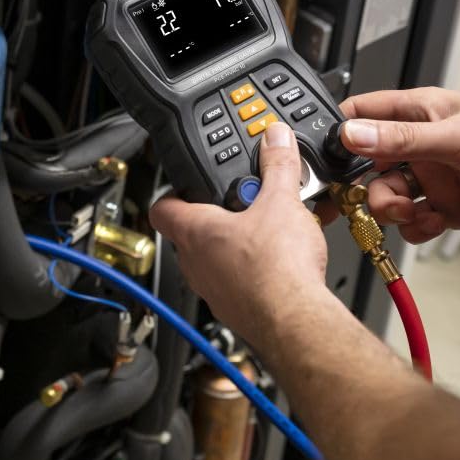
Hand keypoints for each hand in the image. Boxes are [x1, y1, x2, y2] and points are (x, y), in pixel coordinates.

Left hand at [150, 122, 329, 345]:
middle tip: (245, 200)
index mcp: (195, 231)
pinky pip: (240, 280)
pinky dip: (258, 266)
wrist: (296, 320)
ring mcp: (214, 289)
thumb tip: (275, 140)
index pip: (162, 207)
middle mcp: (196, 263)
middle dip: (219, 214)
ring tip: (273, 227)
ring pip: (218, 258)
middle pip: (193, 231)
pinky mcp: (237, 308)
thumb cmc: (277, 269)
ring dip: (240, 241)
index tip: (187, 183)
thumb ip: (278, 165)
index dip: (172, 191)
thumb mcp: (282, 200)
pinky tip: (287, 257)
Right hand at [317, 87, 459, 243]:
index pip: (365, 115)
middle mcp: (420, 146)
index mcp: (418, 114)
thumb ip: (400, 138)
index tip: (328, 157)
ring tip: (412, 212)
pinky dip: (417, 227)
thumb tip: (353, 134)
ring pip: (387, 196)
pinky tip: (435, 221)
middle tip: (372, 200)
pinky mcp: (445, 208)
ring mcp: (431, 178)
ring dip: (392, 210)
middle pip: (369, 166)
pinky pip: (413, 222)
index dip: (342, 132)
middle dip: (365, 187)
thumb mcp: (453, 136)